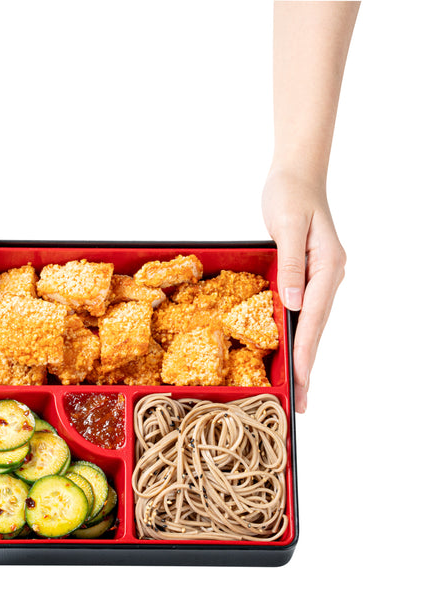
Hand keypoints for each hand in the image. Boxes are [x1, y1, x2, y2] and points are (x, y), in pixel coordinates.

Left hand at [262, 168, 345, 412]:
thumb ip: (292, 266)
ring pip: (311, 323)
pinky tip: (292, 349)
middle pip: (316, 327)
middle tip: (302, 401)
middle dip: (308, 364)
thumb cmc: (291, 195)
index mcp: (328, 266)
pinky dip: (298, 333)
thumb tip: (293, 304)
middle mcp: (328, 276)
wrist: (297, 175)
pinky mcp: (308, 274)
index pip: (314, 317)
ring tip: (298, 386)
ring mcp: (320, 277)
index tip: (300, 379)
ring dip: (304, 354)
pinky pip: (304, 310)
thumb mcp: (288, 227)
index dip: (305, 351)